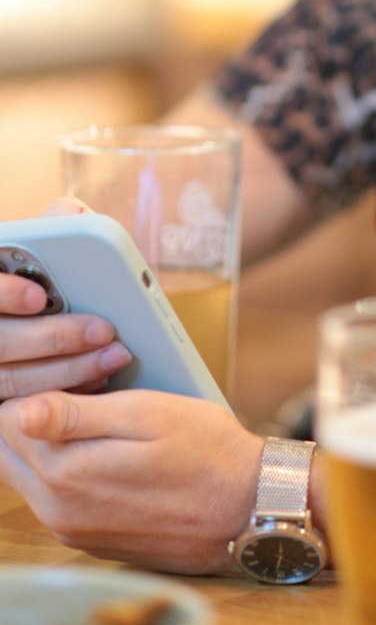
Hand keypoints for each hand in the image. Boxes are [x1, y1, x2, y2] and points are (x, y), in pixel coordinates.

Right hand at [0, 200, 130, 399]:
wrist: (33, 329)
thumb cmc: (36, 274)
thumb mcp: (38, 245)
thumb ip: (54, 227)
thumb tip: (75, 215)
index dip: (6, 293)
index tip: (39, 296)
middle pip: (2, 342)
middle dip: (56, 337)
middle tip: (104, 330)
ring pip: (14, 381)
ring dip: (70, 370)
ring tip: (115, 356)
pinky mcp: (0, 403)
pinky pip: (24, 409)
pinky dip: (64, 395)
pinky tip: (97, 382)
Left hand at [0, 389, 261, 572]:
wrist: (246, 509)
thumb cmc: (207, 451)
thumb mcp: (148, 415)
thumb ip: (78, 416)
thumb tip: (19, 409)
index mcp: (66, 475)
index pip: (8, 420)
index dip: (33, 381)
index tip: (67, 361)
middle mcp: (59, 510)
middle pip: (9, 450)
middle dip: (30, 409)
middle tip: (77, 380)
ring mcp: (72, 529)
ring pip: (27, 473)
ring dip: (46, 437)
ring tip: (91, 403)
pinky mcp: (89, 537)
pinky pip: (53, 495)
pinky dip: (63, 463)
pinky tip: (100, 441)